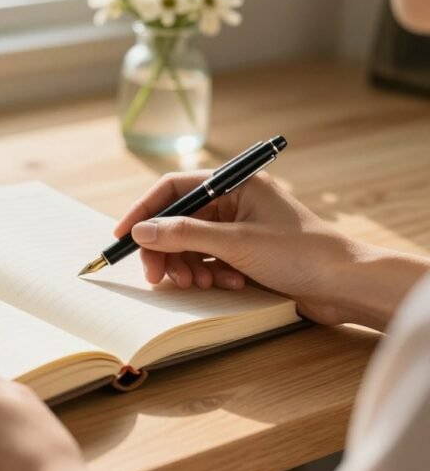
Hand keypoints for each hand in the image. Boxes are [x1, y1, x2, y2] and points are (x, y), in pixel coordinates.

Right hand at [113, 171, 429, 328]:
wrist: (347, 286)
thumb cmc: (301, 254)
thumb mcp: (235, 243)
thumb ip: (184, 234)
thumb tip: (141, 231)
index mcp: (236, 184)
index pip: (175, 189)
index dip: (145, 211)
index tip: (123, 236)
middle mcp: (236, 202)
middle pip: (179, 221)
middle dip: (166, 249)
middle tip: (157, 276)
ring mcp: (240, 229)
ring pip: (191, 245)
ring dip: (187, 266)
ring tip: (199, 284)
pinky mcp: (246, 255)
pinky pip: (209, 261)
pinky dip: (207, 275)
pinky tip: (224, 286)